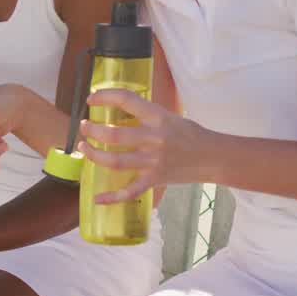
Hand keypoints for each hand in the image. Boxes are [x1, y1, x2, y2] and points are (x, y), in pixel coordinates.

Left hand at [77, 89, 204, 203]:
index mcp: (158, 117)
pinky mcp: (155, 179)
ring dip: (94, 155)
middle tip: (84, 126)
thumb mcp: (170, 116)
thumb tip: (120, 107)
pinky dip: (113, 197)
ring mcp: (154, 161)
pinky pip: (130, 191)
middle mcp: (154, 138)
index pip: (126, 100)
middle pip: (114, 135)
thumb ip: (147, 114)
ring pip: (115, 161)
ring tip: (83, 147)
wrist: (213, 157)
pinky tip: (97, 199)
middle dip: (92, 130)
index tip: (91, 98)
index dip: (105, 96)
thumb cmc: (190, 134)